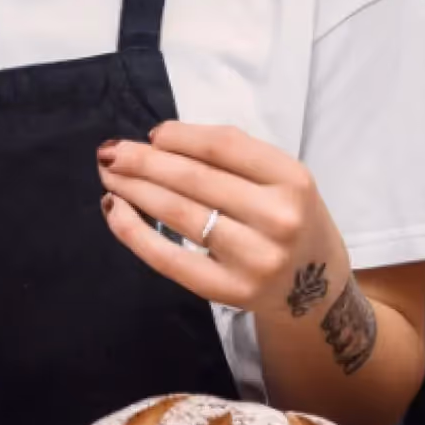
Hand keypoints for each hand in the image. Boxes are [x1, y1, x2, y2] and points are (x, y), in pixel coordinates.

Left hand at [97, 122, 343, 317]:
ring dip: (134, 189)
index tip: (151, 133)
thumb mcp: (280, 179)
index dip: (179, 136)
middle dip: (143, 161)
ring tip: (109, 174)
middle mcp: (279, 218)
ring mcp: (255, 258)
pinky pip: (169, 258)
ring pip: (179, 213)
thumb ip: (233, 157)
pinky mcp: (230, 291)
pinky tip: (115, 210)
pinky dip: (134, 232)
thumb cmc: (288, 218)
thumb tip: (159, 140)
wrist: (315, 289)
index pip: (224, 146)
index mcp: (293, 179)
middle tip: (109, 151)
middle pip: (195, 179)